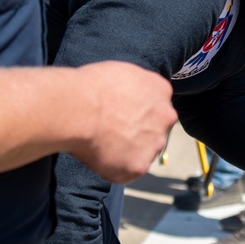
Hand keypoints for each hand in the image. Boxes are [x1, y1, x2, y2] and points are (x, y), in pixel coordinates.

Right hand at [71, 61, 176, 182]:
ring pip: (143, 151)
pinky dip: (114, 167)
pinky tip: (97, 155)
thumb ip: (134, 87)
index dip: (134, 111)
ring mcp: (155, 143)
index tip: (117, 112)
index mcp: (161, 89)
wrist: (77, 110)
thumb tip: (129, 98)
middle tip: (110, 130)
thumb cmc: (88, 87)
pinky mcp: (140, 166)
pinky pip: (128, 171)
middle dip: (137, 132)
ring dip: (127, 151)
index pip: (155, 105)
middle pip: (154, 129)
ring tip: (100, 142)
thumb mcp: (120, 73)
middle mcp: (166, 117)